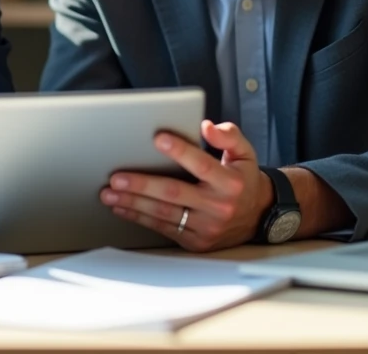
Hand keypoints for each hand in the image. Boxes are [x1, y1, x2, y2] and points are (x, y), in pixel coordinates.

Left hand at [101, 120, 271, 251]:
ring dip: (133, 204)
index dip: (180, 151)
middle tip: (117, 177)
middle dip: (142, 185)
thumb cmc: (244, 179)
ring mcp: (206, 228)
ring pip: (164, 214)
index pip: (201, 165)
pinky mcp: (196, 242)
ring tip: (109, 193)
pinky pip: (164, 229)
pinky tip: (122, 208)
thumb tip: (206, 126)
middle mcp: (218, 207)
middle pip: (174, 194)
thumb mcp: (245, 153)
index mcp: (230, 182)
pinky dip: (140, 218)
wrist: (259, 217)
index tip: (158, 138)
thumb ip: (229, 136)